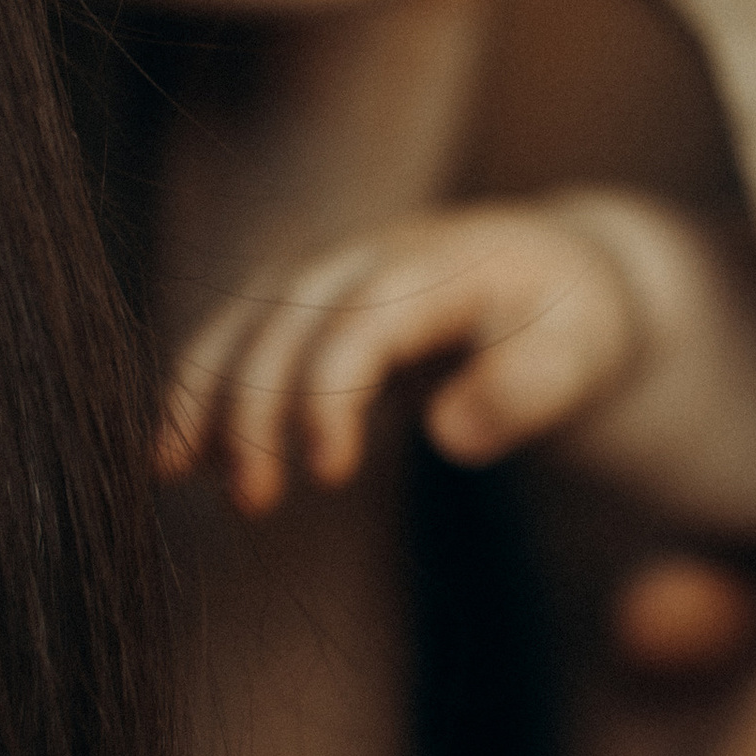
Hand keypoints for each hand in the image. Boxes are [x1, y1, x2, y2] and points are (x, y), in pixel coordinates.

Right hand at [159, 195, 668, 512]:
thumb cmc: (570, 320)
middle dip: (254, 408)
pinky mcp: (306, 300)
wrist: (556, 271)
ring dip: (203, 395)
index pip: (362, 324)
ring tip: (174, 473)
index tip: (328, 472)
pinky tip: (178, 453)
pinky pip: (236, 335)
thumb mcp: (581, 353)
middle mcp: (365, 256)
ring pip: (241, 322)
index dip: (331, 393)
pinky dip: (201, 387)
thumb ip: (528, 390)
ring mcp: (327, 271)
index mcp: (435, 265)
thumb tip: (449, 436)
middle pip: (284, 322)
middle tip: (253, 500)